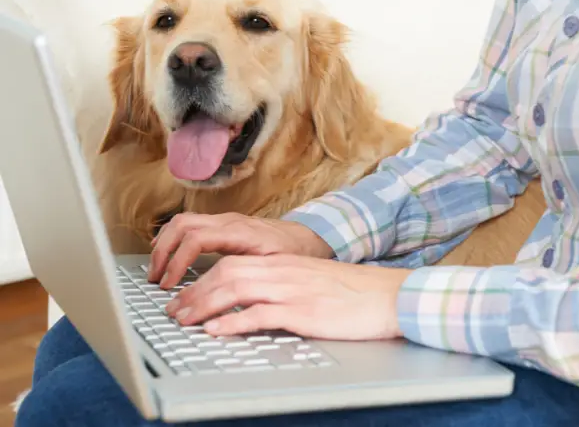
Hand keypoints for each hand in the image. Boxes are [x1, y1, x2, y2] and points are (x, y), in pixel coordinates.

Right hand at [149, 212, 333, 287]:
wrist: (308, 236)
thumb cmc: (295, 253)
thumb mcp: (276, 267)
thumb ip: (251, 276)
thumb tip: (224, 294)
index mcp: (239, 232)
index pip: (196, 239)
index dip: (177, 261)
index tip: (169, 284)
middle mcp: (228, 221)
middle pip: (182, 226)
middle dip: (163, 252)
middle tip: (155, 279)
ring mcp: (224, 220)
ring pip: (183, 222)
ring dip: (164, 243)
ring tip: (156, 269)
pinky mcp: (223, 225)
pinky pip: (190, 224)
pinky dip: (173, 237)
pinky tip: (165, 252)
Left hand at [165, 255, 410, 340]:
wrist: (389, 296)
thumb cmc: (355, 293)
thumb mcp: (314, 282)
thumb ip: (285, 286)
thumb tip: (256, 302)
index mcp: (285, 264)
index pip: (232, 264)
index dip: (202, 280)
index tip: (186, 296)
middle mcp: (284, 272)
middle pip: (226, 273)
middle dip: (194, 293)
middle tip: (174, 311)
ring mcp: (292, 290)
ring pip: (235, 289)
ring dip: (204, 305)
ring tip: (184, 320)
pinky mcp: (303, 312)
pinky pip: (260, 314)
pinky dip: (233, 322)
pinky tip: (217, 331)